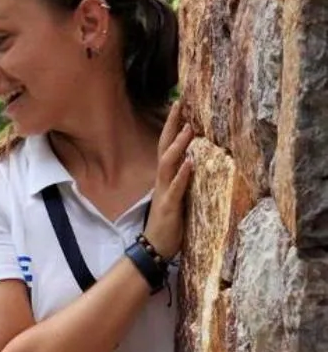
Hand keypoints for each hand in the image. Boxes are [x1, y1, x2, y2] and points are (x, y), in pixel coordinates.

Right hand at [144, 103, 196, 260]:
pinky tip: (190, 163)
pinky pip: (175, 188)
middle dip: (172, 126)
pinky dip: (182, 175)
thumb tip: (196, 161)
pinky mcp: (169, 207)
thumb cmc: (170, 223)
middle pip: (164, 147)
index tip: (180, 105)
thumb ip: (184, 179)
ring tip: (188, 129)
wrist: (155, 247)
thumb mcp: (178, 197)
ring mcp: (164, 192)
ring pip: (168, 164)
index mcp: (165, 178)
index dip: (172, 126)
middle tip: (179, 104)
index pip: (167, 146)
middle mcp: (162, 181)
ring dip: (178, 146)